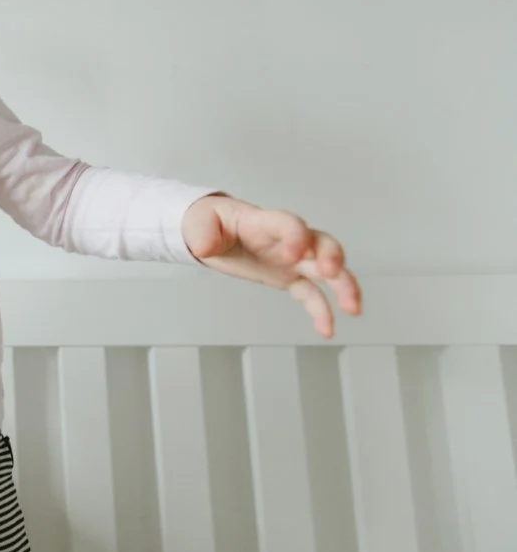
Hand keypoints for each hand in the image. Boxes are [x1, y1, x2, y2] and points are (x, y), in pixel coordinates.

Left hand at [181, 195, 360, 337]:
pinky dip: (322, 311)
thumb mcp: (199, 222)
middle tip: (332, 274)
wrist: (211, 232)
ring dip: (344, 286)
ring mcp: (292, 259)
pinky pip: (312, 294)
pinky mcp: (289, 277)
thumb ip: (203, 232)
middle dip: (331, 256)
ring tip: (353, 309)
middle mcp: (286, 240)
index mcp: (264, 222)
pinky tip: (327, 330)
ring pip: (328, 270)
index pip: (288, 223)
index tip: (293, 254)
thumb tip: (205, 247)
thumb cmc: (209, 221)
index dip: (295, 235)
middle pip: (321, 242)